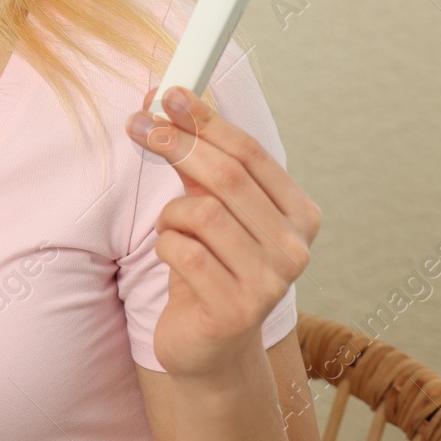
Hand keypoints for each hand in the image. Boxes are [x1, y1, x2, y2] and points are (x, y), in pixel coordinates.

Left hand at [127, 85, 321, 383]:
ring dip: (171, 215)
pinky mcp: (235, 311)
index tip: (170, 94)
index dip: (207, 120)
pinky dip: (166, 245)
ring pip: (202, 214)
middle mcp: (295, 248)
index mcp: (300, 215)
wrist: (209, 347)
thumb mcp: (212, 209)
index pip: (251, 153)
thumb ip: (198, 161)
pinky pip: (183, 252)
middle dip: (177, 144)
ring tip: (171, 230)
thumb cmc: (211, 267)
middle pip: (227, 176)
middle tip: (140, 125)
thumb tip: (166, 99)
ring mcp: (270, 283)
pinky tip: (172, 257)